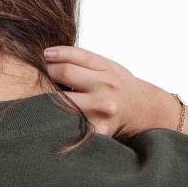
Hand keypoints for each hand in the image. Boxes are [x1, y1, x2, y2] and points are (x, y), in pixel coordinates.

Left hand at [42, 45, 179, 138]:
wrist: (144, 111)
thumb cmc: (118, 86)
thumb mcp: (106, 66)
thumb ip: (80, 59)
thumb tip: (47, 55)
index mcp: (105, 70)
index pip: (70, 60)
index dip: (52, 58)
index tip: (45, 59)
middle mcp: (104, 89)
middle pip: (63, 74)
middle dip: (48, 75)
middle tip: (44, 80)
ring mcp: (100, 111)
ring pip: (62, 102)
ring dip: (47, 99)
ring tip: (45, 98)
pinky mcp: (97, 131)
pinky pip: (70, 125)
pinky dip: (58, 122)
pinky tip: (54, 120)